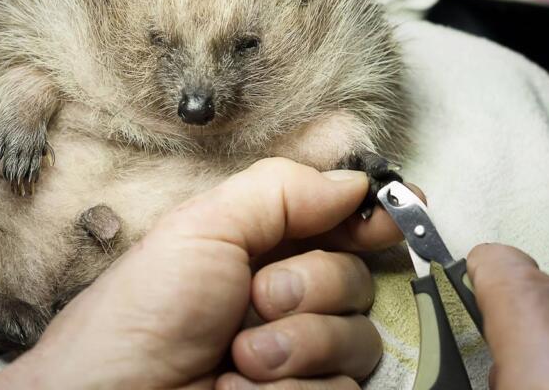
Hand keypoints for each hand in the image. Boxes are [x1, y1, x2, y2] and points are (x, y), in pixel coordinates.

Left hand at [0, 158, 407, 389]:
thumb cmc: (148, 307)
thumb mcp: (205, 227)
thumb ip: (281, 191)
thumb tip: (355, 179)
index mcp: (268, 245)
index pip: (343, 223)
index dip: (375, 217)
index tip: (400, 212)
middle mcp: (292, 295)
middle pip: (359, 277)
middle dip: (313, 286)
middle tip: (259, 298)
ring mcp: (300, 352)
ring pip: (358, 337)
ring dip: (298, 343)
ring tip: (241, 356)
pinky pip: (341, 388)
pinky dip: (292, 387)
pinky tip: (240, 388)